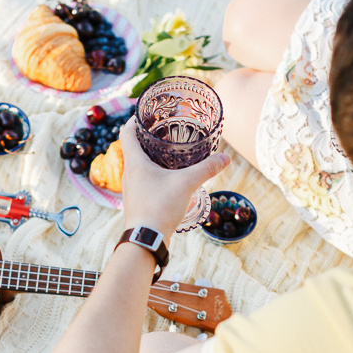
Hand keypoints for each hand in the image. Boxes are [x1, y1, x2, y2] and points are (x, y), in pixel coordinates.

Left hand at [118, 117, 229, 237]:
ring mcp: (131, 189)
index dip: (135, 120)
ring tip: (168, 152)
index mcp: (135, 162)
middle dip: (147, 137)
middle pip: (133, 148)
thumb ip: (206, 169)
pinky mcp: (137, 201)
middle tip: (164, 130)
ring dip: (149, 156)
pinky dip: (152, 173)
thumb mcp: (186, 184)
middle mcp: (128, 174)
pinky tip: (168, 178)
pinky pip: (142, 180)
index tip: (147, 113)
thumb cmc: (159, 207)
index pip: (126, 132)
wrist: (146, 239)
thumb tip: (225, 158)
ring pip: (138, 166)